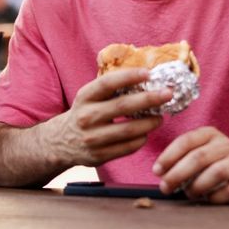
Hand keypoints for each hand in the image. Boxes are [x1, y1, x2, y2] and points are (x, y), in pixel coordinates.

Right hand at [51, 68, 170, 166]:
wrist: (60, 142)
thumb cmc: (85, 112)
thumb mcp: (89, 97)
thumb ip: (111, 89)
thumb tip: (147, 78)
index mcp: (84, 97)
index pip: (108, 83)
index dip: (129, 76)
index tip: (149, 73)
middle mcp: (86, 116)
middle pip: (123, 106)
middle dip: (149, 99)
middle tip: (168, 93)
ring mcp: (92, 138)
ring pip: (129, 130)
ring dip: (150, 123)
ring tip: (160, 117)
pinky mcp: (98, 156)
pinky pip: (127, 147)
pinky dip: (141, 139)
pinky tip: (145, 133)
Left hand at [152, 126, 228, 203]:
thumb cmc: (218, 160)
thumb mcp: (202, 149)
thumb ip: (182, 157)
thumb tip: (160, 173)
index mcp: (210, 134)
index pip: (186, 141)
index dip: (169, 156)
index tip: (157, 171)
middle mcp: (226, 145)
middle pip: (199, 158)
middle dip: (178, 174)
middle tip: (165, 187)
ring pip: (217, 172)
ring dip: (198, 186)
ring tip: (189, 193)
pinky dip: (215, 197)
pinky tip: (208, 198)